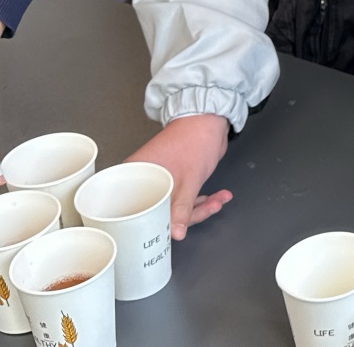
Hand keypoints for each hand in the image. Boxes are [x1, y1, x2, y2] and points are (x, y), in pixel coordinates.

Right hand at [126, 114, 230, 240]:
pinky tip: (217, 197)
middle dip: (186, 216)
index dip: (155, 228)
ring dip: (199, 207)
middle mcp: (144, 179)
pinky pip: (184, 196)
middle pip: (159, 212)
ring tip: (217, 200)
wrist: (209, 118)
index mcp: (136, 177)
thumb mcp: (188, 181)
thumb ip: (182, 210)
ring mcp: (160, 179)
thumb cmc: (193, 141)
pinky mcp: (174, 178)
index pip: (137, 213)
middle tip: (204, 211)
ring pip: (175, 206)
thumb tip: (175, 235)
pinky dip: (200, 199)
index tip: (170, 235)